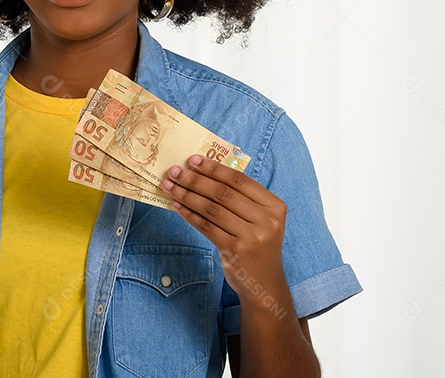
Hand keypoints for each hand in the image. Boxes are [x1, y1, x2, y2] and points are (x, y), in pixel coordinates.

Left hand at [162, 154, 288, 310]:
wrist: (265, 284)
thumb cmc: (257, 245)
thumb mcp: (259, 220)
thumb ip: (241, 198)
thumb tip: (203, 172)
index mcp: (275, 206)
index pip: (240, 180)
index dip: (214, 168)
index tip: (193, 160)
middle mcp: (267, 221)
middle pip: (223, 193)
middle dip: (195, 179)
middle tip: (174, 171)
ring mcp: (252, 237)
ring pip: (212, 209)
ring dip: (187, 195)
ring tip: (170, 186)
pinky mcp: (236, 251)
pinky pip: (206, 227)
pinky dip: (189, 214)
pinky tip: (177, 206)